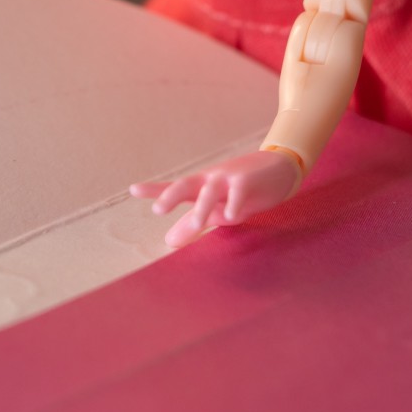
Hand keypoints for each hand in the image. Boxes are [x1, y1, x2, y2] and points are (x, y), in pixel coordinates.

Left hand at [129, 149, 304, 248]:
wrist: (279, 169)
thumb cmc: (241, 192)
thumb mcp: (216, 210)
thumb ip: (192, 224)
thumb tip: (168, 242)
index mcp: (200, 187)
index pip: (174, 188)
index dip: (153, 190)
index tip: (133, 190)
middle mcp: (210, 180)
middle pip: (186, 184)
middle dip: (171, 194)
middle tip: (158, 208)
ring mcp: (228, 178)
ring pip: (210, 190)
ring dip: (203, 207)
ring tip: (198, 224)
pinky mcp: (248, 181)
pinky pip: (239, 192)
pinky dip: (235, 203)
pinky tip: (232, 216)